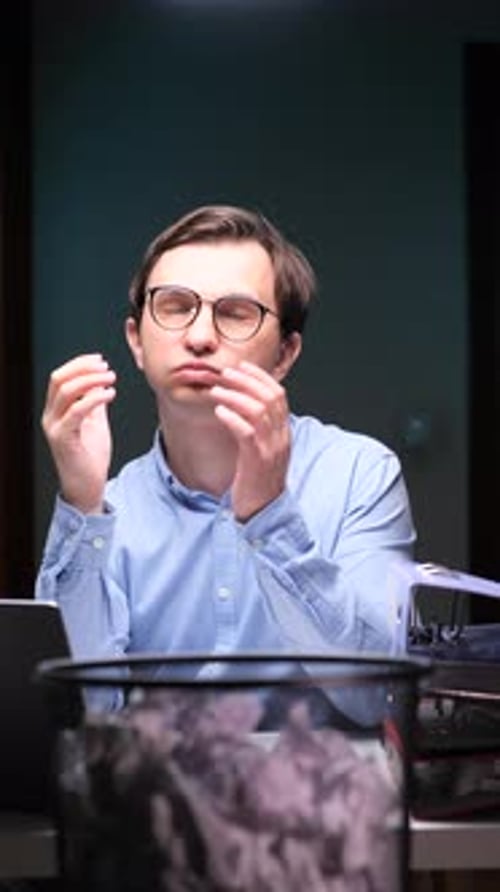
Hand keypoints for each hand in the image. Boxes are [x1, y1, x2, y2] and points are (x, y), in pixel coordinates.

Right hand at [41, 354, 116, 512]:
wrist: (87, 487)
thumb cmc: (90, 458)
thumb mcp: (95, 424)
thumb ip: (95, 403)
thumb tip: (101, 382)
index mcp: (56, 411)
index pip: (60, 377)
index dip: (79, 364)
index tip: (100, 360)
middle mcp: (50, 416)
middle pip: (59, 379)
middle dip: (84, 368)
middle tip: (106, 367)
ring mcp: (54, 427)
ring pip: (65, 392)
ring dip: (90, 380)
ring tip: (111, 379)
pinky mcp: (63, 439)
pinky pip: (76, 411)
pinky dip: (94, 399)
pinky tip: (110, 395)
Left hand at [210, 360, 289, 520]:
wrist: (263, 512)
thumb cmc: (257, 480)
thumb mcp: (262, 450)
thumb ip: (257, 429)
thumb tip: (240, 405)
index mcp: (283, 433)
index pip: (279, 395)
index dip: (260, 377)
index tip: (242, 367)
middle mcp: (281, 438)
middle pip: (270, 398)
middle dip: (246, 381)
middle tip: (225, 373)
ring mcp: (271, 449)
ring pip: (258, 411)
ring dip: (235, 396)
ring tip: (217, 391)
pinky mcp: (257, 461)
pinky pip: (247, 433)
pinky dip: (232, 418)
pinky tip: (219, 412)